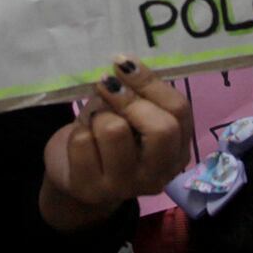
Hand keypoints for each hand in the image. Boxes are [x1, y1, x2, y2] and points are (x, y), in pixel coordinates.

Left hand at [39, 58, 193, 231]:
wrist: (73, 175)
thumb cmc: (107, 135)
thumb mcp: (130, 113)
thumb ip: (136, 94)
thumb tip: (125, 68)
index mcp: (176, 151)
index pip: (179, 110)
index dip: (151, 82)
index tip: (123, 64)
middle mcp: (158, 174)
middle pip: (161, 129)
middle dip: (129, 99)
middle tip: (106, 84)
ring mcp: (126, 187)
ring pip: (115, 130)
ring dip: (100, 114)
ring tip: (95, 119)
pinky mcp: (91, 189)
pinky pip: (83, 141)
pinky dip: (78, 130)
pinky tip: (82, 137)